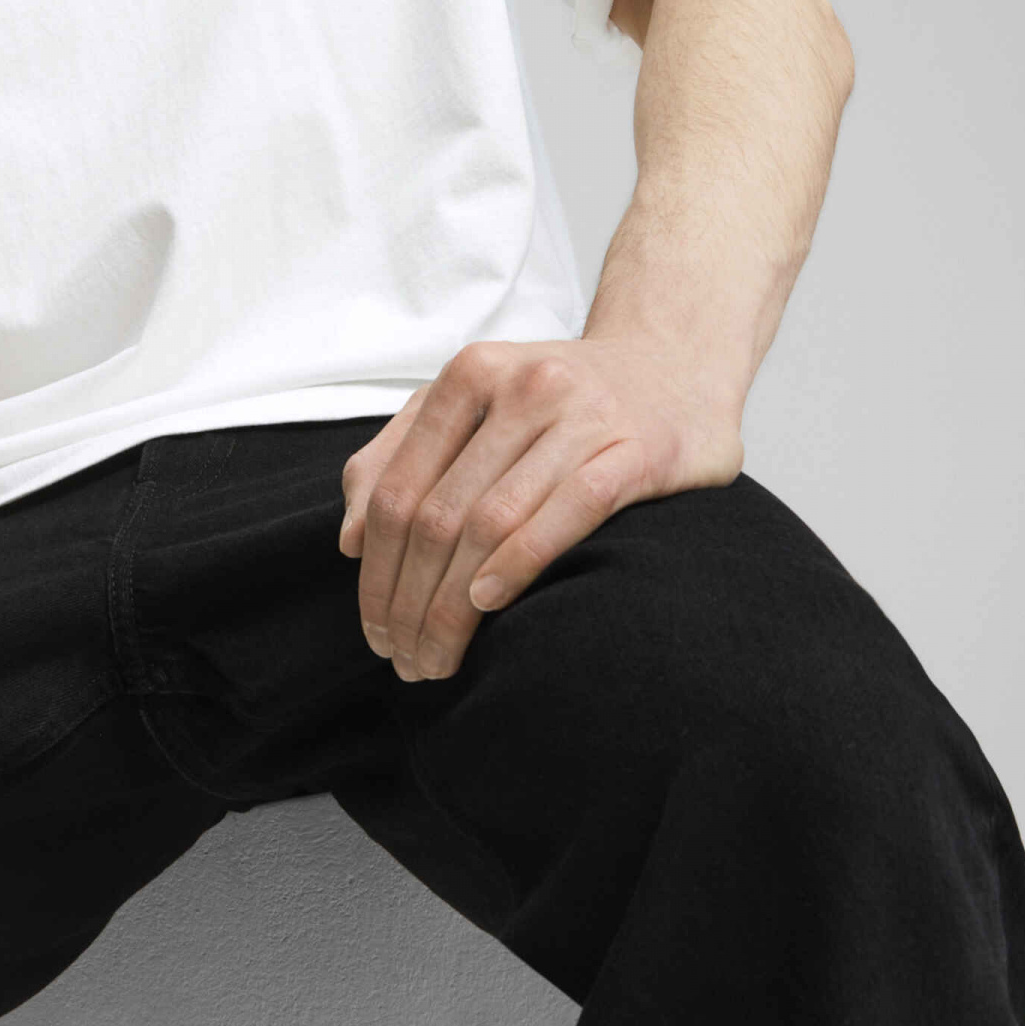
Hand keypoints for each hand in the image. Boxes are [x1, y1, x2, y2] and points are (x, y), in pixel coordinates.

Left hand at [338, 335, 745, 680]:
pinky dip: (521, 559)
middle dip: (410, 600)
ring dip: (455, 604)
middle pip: (439, 514)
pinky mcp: (639, 449)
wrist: (675, 367)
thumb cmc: (560, 401)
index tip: (372, 629)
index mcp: (471, 374)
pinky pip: (571, 510)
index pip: (400, 489)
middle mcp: (524, 386)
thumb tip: (349, 540)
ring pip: (493, 521)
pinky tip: (489, 602)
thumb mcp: (472, 407)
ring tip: (438, 655)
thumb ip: (400, 456)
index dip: (377, 570)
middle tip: (403, 658)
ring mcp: (584, 415)